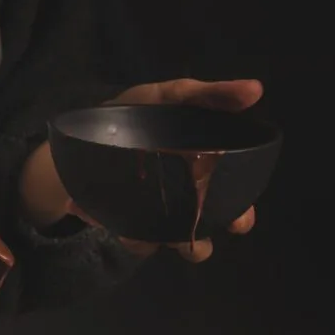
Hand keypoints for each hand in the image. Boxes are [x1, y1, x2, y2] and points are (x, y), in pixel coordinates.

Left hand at [93, 78, 262, 262]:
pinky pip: (142, 244)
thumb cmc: (132, 117)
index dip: (241, 209)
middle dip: (217, 231)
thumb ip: (210, 95)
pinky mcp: (131, 227)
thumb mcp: (169, 97)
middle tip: (217, 229)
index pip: (232, 193)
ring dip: (183, 245)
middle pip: (212, 222)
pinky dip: (139, 242)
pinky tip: (130, 232)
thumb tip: (256, 90)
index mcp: (201, 168)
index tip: (241, 219)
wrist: (79, 141)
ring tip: (174, 239)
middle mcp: (185, 195)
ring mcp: (159, 215)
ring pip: (182, 242)